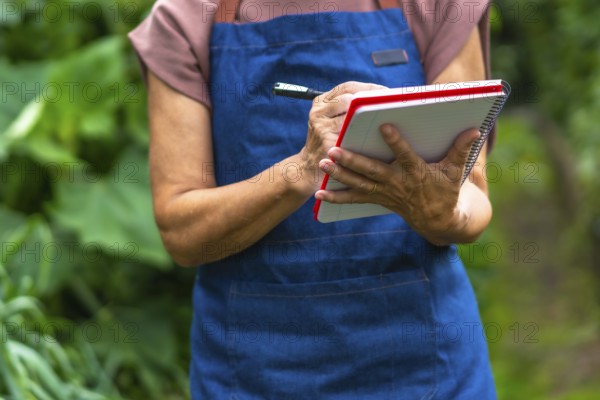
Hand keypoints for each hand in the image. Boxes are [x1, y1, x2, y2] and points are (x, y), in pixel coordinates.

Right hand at [296, 81, 385, 193]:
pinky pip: (351, 135)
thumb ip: (348, 111)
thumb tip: (385, 100)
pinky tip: (382, 134)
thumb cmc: (328, 145)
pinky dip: (367, 133)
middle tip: (394, 103)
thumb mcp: (331, 123)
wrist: (307, 171)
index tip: (389, 92)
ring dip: (371, 115)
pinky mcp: (326, 144)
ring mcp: (320, 127)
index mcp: (321, 103)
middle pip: (350, 98)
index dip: (369, 88)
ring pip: (351, 115)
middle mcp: (318, 112)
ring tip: (392, 117)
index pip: (348, 87)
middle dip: (372, 99)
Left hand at [315, 124, 481, 244]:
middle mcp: (397, 183)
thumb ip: (460, 150)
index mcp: (416, 172)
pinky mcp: (378, 199)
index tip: (384, 126)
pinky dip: (337, 196)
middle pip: (372, 171)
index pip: (405, 155)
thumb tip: (474, 129)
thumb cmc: (446, 190)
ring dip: (340, 174)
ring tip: (323, 163)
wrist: (438, 220)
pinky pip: (355, 198)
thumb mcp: (455, 171)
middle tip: (333, 149)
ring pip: (359, 183)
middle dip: (352, 161)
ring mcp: (385, 193)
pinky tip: (320, 192)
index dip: (396, 141)